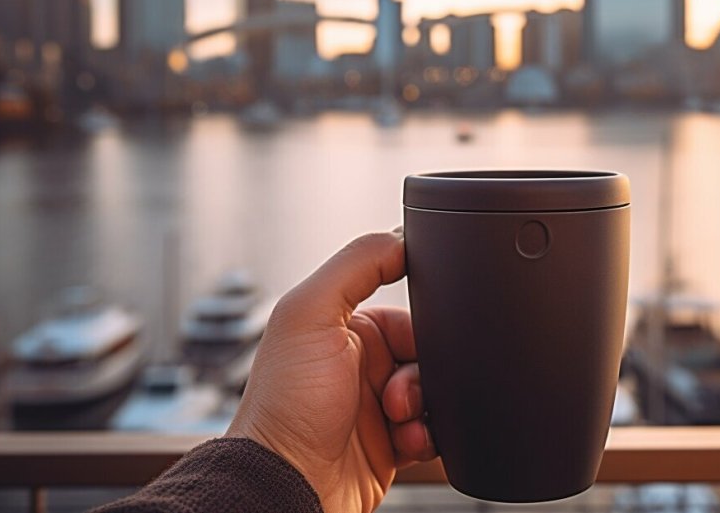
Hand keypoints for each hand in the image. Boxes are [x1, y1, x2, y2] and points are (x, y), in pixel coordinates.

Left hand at [226, 230, 435, 512]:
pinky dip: (429, 436)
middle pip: (427, 353)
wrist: (288, 485)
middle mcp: (359, 365)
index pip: (406, 311)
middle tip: (398, 395)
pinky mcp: (391, 445)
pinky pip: (435, 429)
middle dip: (423, 374)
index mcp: (341, 329)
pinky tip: (406, 442)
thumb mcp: (308, 314)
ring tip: (399, 422)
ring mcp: (376, 407)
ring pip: (436, 392)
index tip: (410, 347)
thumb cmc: (284, 410)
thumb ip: (354, 265)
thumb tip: (400, 235)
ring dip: (427, 407)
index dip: (418, 328)